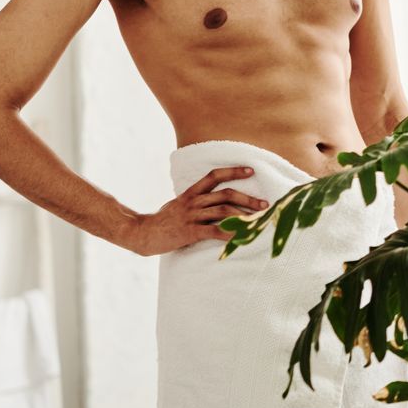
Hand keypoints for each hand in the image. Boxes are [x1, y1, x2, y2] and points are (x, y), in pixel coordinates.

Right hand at [121, 166, 269, 255]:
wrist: (142, 234)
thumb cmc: (163, 221)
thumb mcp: (179, 204)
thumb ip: (196, 201)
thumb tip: (214, 201)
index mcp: (191, 193)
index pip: (214, 175)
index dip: (233, 171)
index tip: (251, 171)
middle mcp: (193, 201)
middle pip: (225, 194)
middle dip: (247, 198)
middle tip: (264, 204)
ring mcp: (191, 216)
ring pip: (222, 211)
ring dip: (243, 215)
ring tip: (258, 221)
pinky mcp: (189, 231)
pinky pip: (212, 231)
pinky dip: (228, 233)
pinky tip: (240, 237)